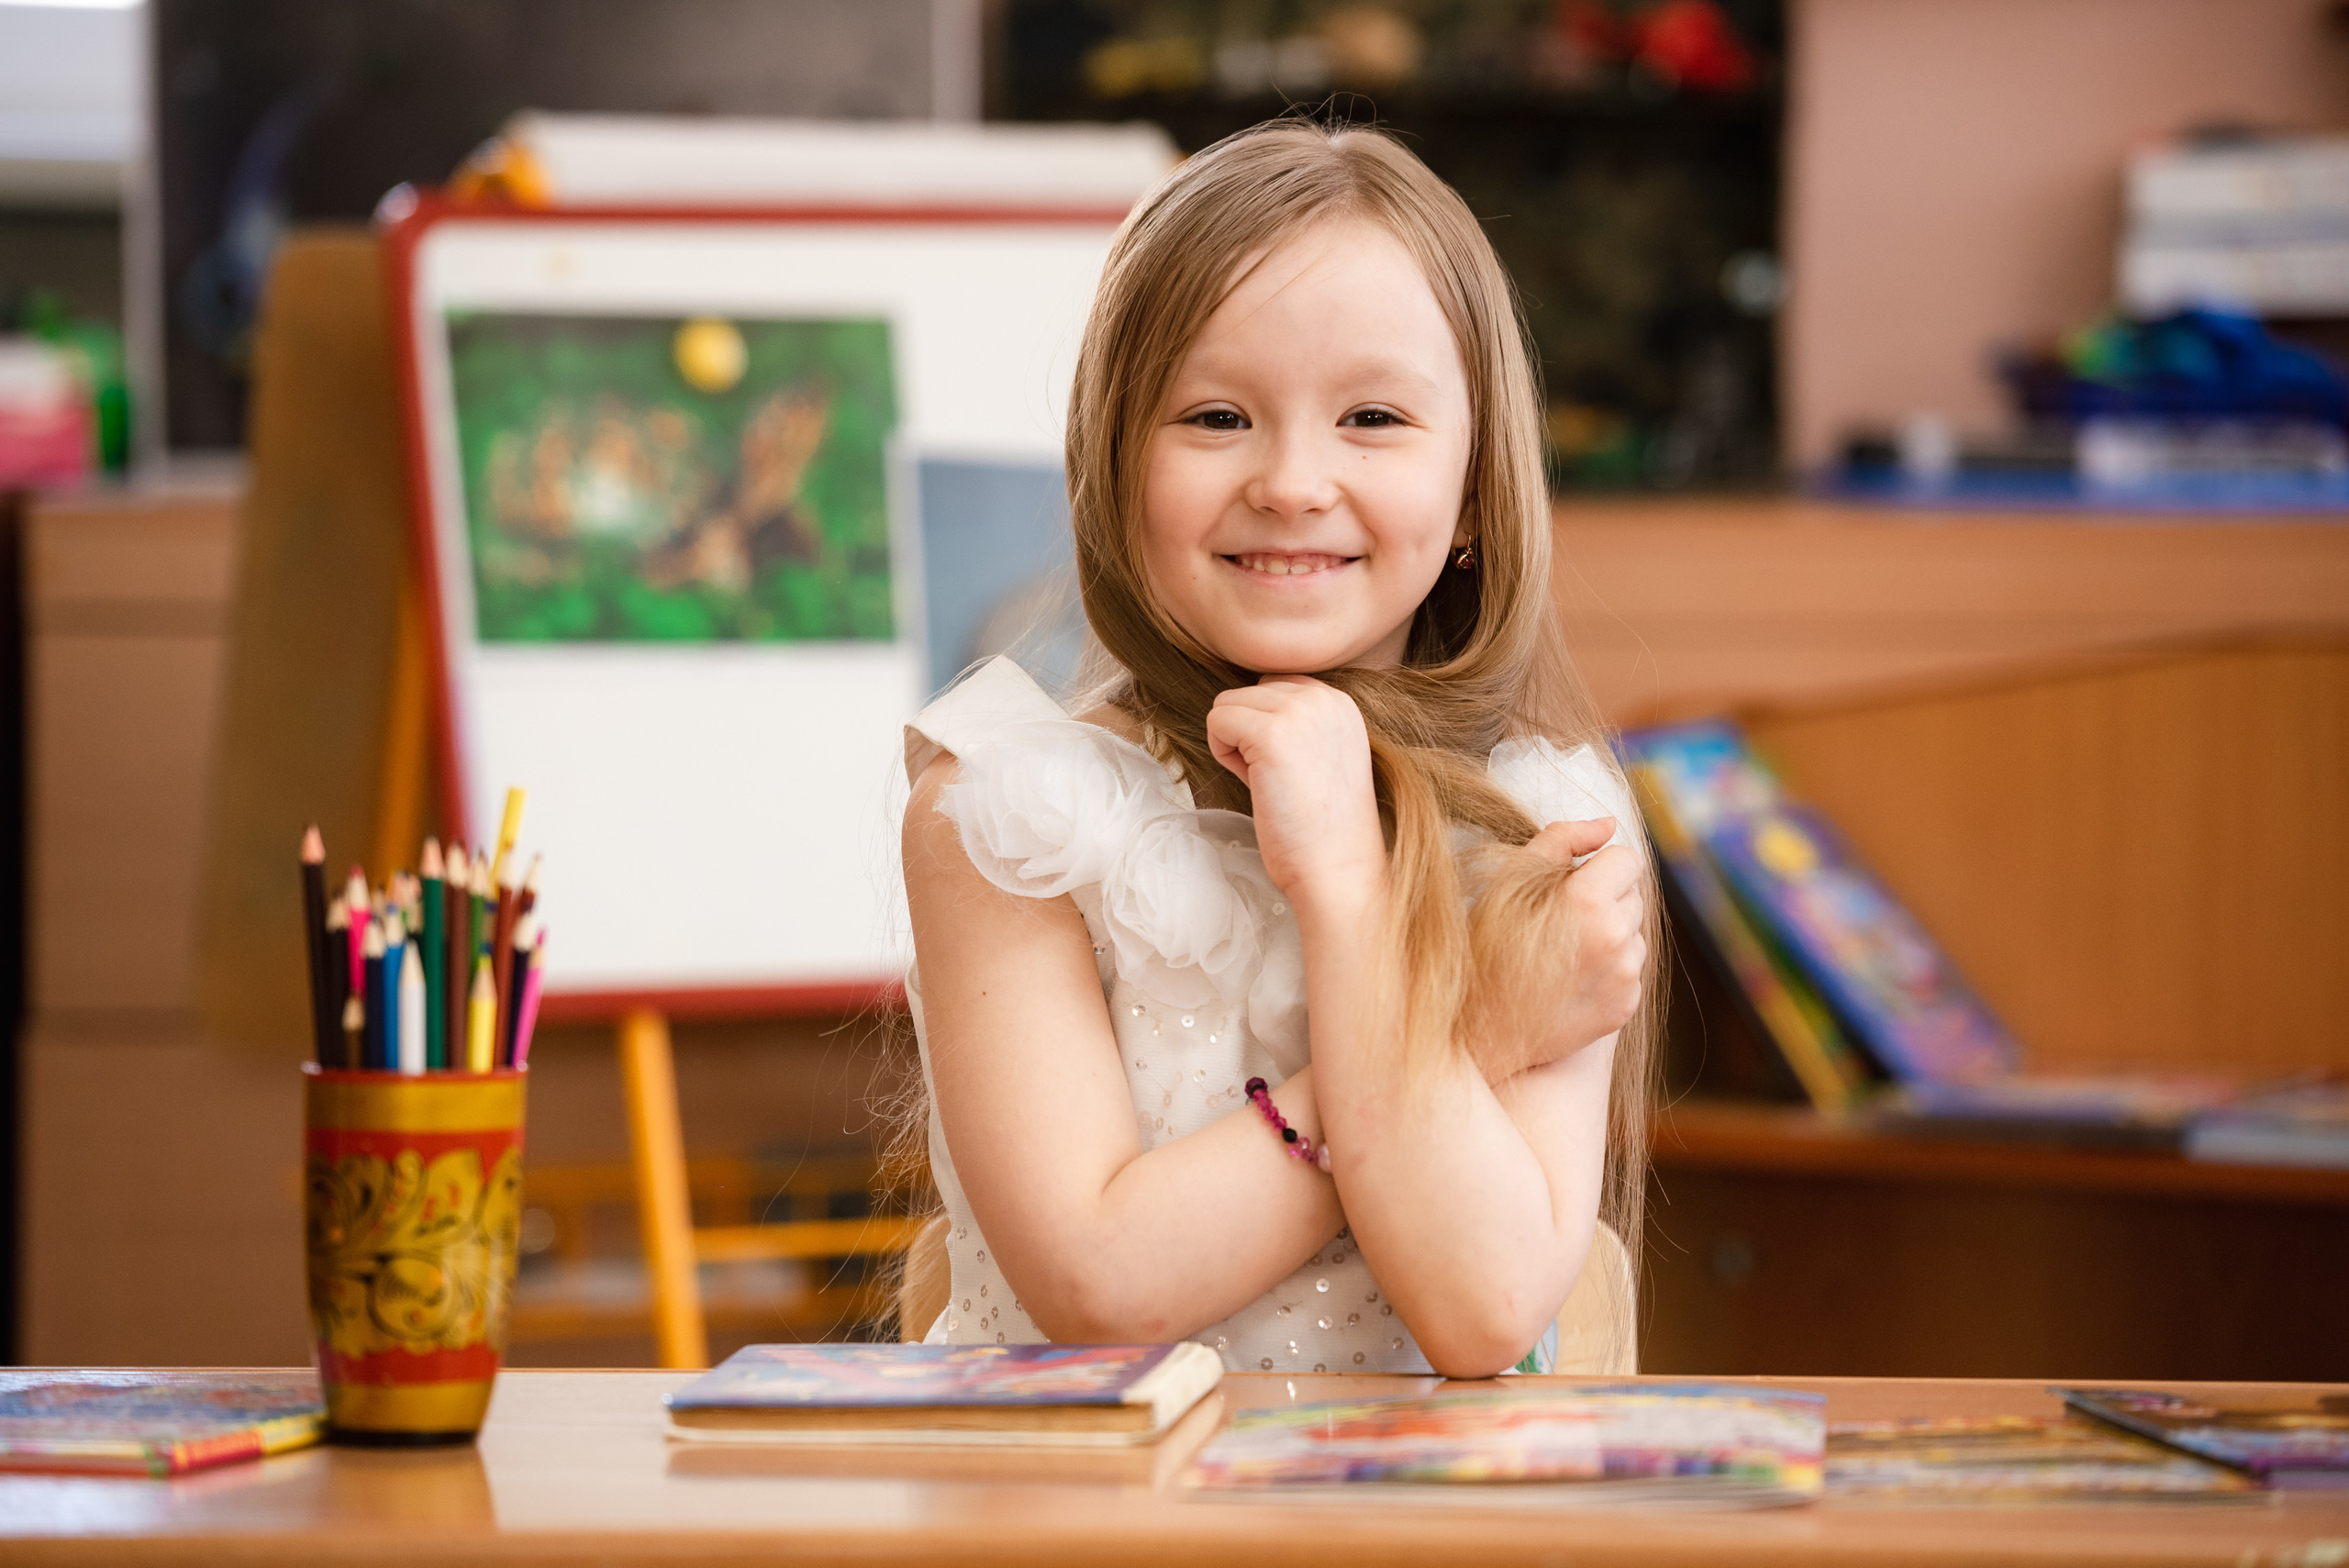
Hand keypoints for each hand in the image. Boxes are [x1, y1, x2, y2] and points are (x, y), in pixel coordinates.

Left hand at [1207, 676, 1387, 915]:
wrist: (1339, 869)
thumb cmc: (1322, 828)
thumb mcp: (1321, 755)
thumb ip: (1293, 724)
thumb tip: (1240, 708)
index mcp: (1340, 702)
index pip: (1276, 685)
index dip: (1266, 726)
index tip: (1287, 768)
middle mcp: (1324, 698)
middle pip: (1249, 691)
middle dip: (1248, 733)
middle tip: (1276, 779)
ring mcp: (1298, 712)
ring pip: (1227, 702)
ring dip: (1233, 742)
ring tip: (1267, 782)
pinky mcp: (1270, 734)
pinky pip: (1217, 721)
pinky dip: (1223, 754)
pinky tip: (1254, 784)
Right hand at [1488, 821, 1645, 1077]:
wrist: (1478, 1030)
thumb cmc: (1484, 948)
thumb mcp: (1508, 882)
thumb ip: (1561, 839)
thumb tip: (1607, 824)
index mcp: (1587, 902)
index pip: (1627, 859)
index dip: (1596, 866)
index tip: (1567, 884)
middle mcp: (1615, 940)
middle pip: (1633, 895)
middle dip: (1604, 899)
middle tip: (1558, 920)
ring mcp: (1624, 978)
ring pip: (1634, 933)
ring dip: (1609, 934)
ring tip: (1562, 952)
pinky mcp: (1625, 1006)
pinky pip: (1630, 970)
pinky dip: (1608, 970)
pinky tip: (1569, 980)